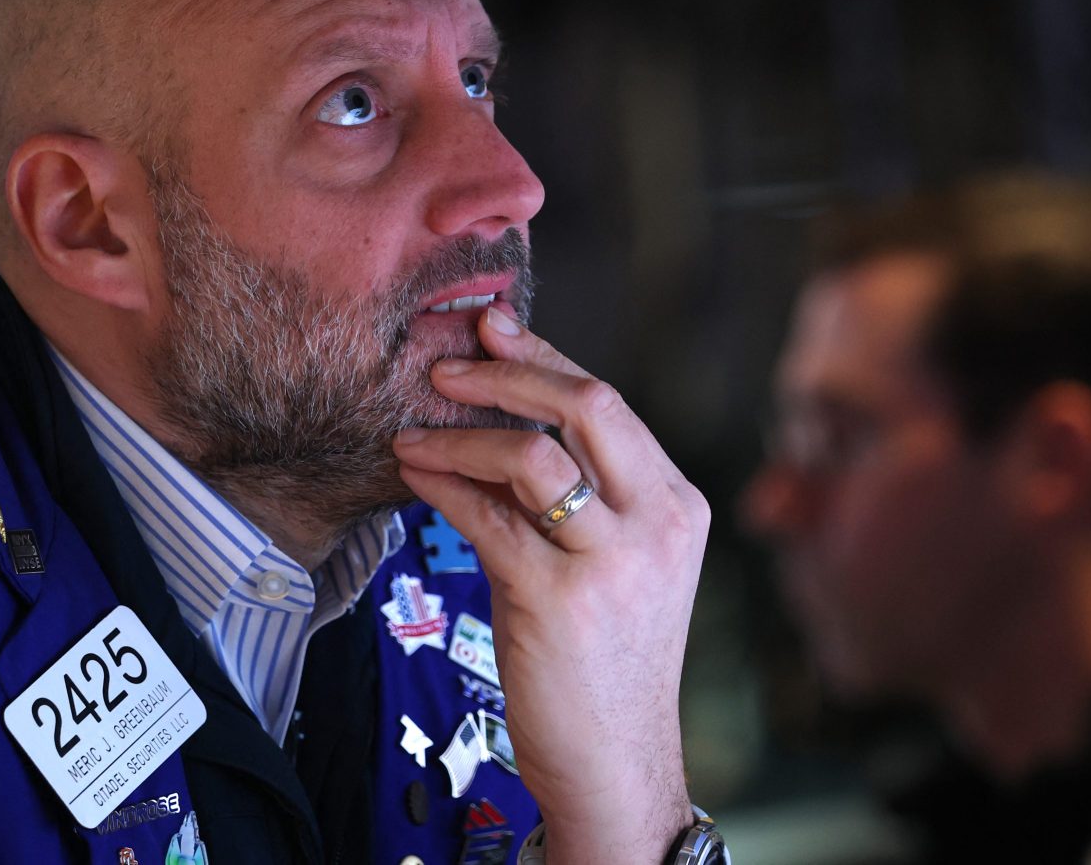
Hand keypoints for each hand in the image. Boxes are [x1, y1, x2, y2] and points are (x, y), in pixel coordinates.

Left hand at [393, 307, 706, 862]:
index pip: (611, 404)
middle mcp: (659, 524)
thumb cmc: (607, 662)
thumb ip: (587, 498)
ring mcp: (613, 562)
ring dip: (458, 433)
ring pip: (531, 455)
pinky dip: (441, 482)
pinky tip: (413, 473)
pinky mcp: (559, 600)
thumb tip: (509, 423)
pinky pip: (487, 516)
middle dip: (507, 373)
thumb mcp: (621, 568)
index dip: (546, 359)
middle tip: (445, 366)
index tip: (494, 329)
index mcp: (678, 505)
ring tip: (411, 431)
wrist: (617, 761)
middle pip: (586, 405)